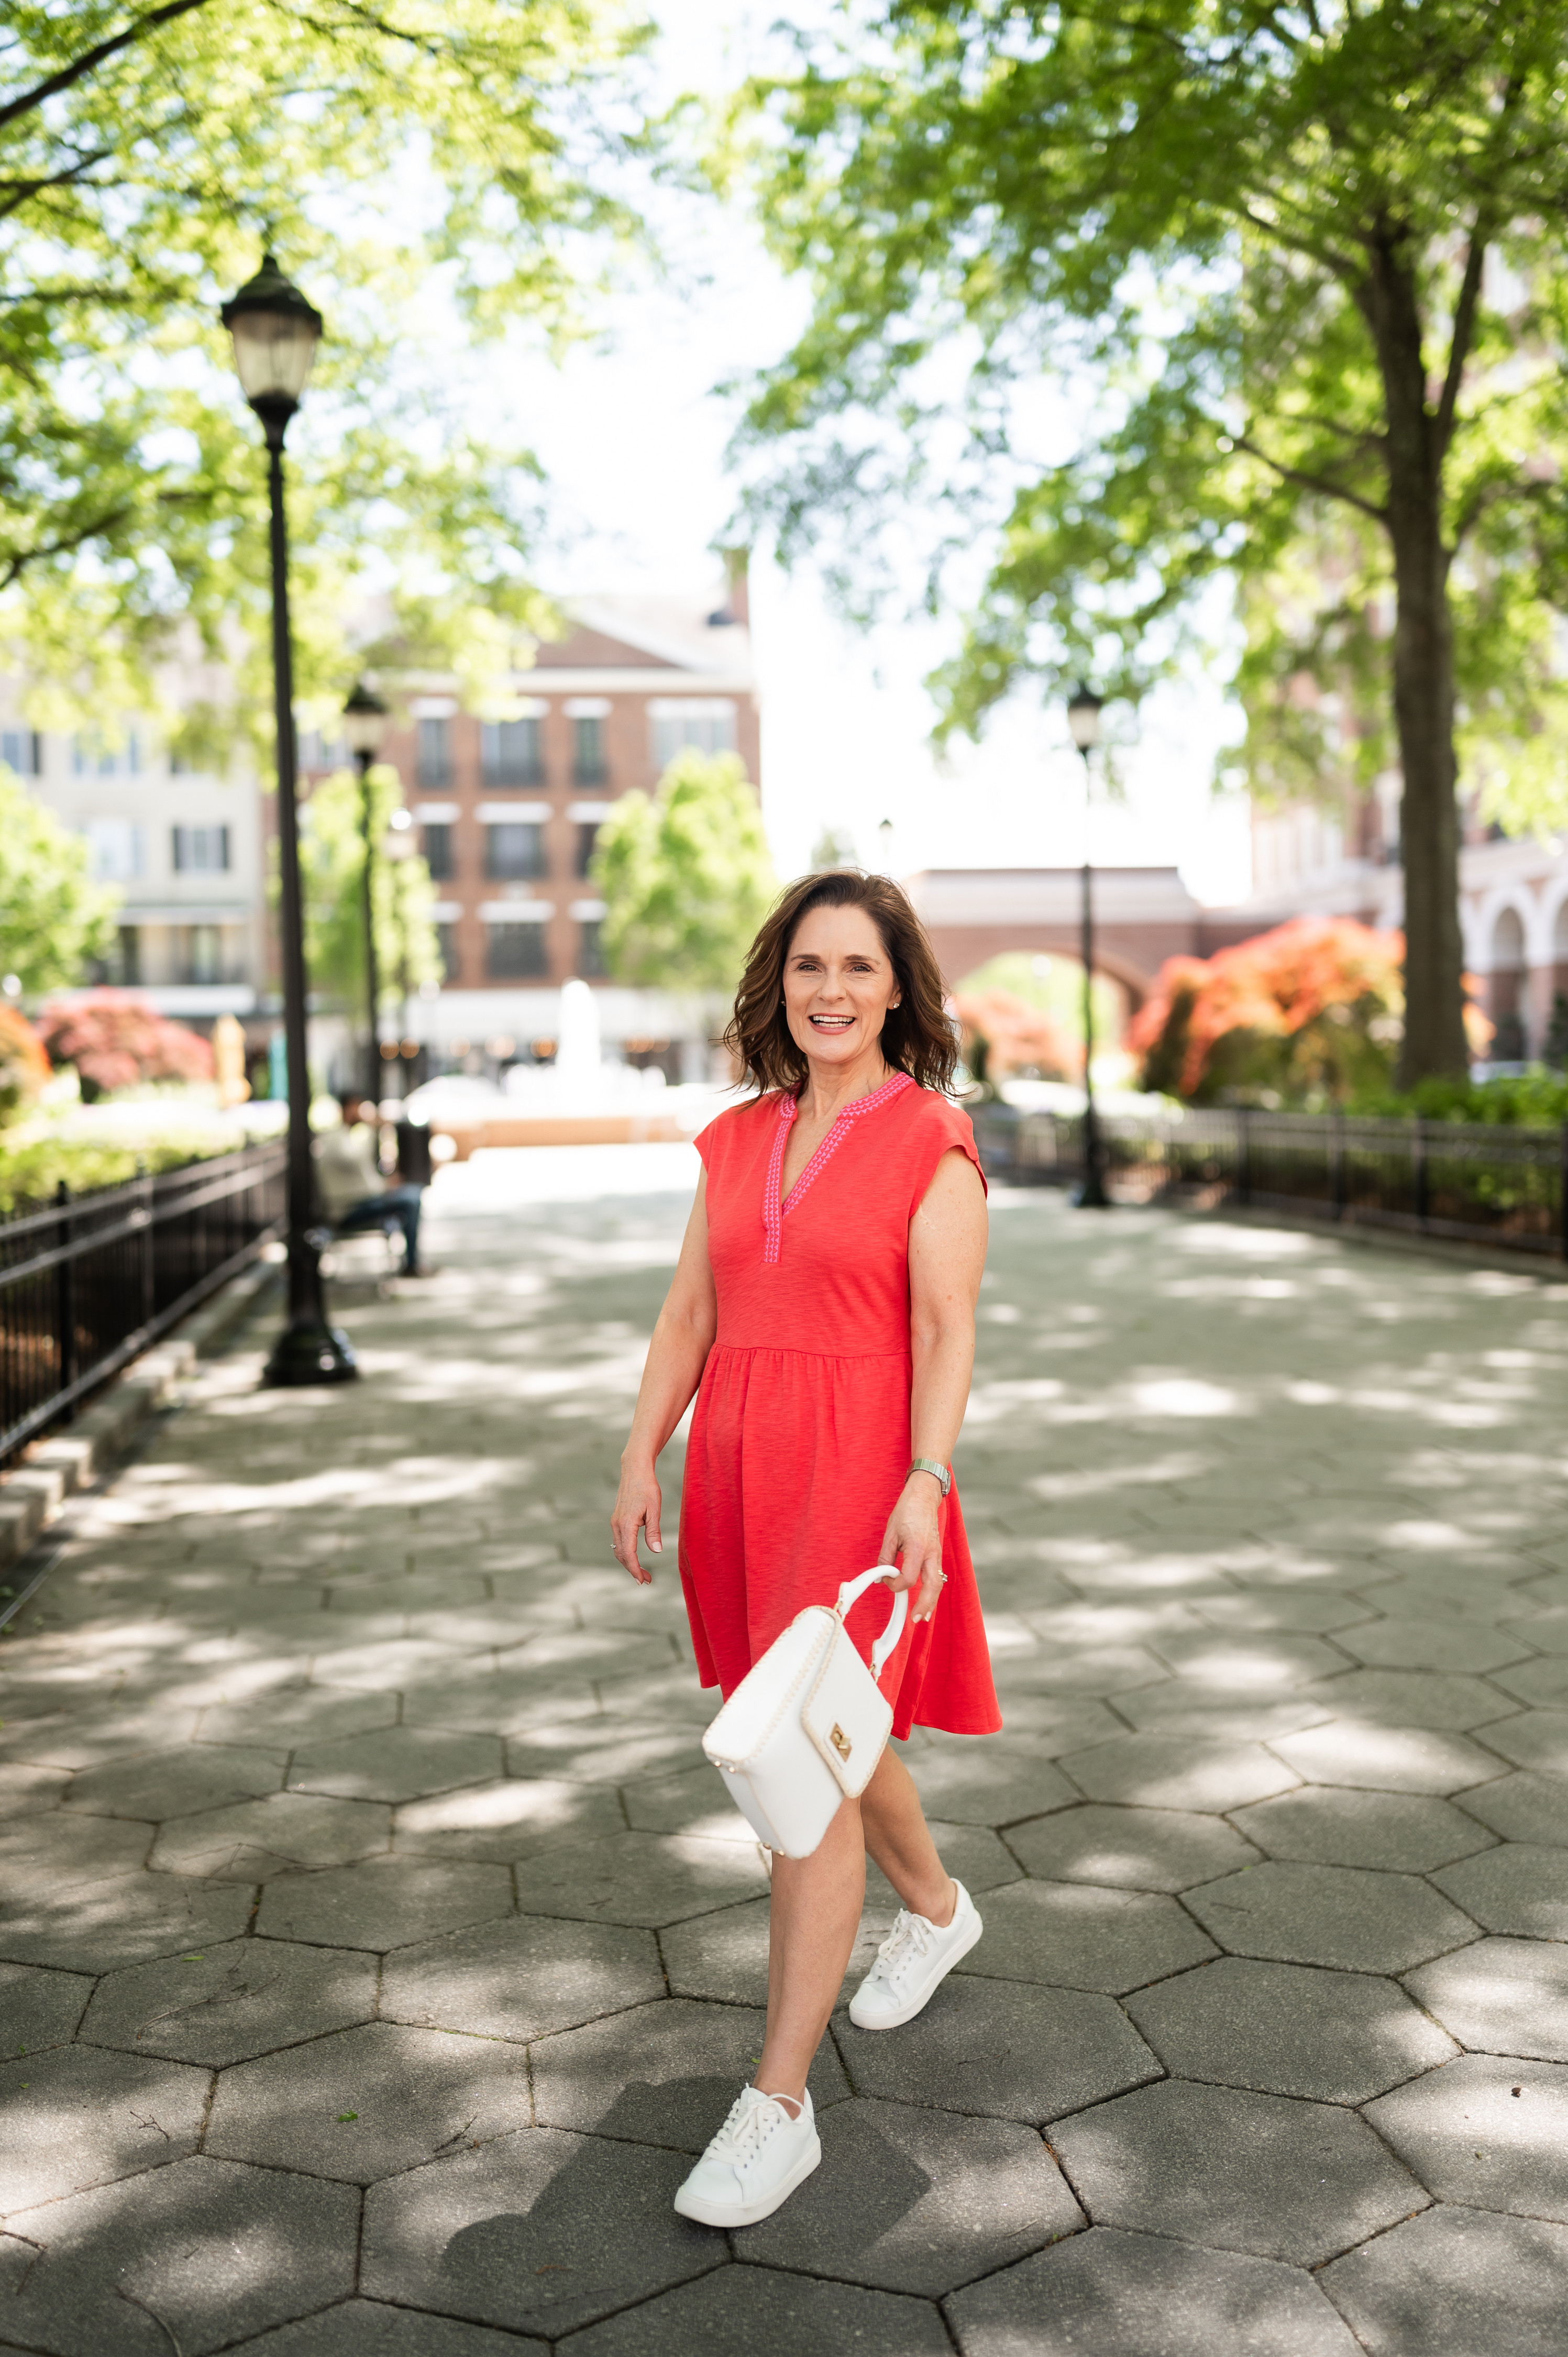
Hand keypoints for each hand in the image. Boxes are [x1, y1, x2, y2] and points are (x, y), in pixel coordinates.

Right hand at [611, 1460, 662, 1586]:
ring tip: (643, 1572)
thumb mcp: (654, 1509)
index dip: (635, 1569)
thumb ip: (654, 1531)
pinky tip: (635, 1556)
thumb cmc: (647, 1487)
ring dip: (629, 1562)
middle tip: (647, 1580)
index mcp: (626, 1524)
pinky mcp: (617, 1519)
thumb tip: (656, 1551)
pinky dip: (625, 1552)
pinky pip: (618, 1541)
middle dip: (633, 1569)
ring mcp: (615, 1522)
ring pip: (618, 1549)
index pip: (628, 1553)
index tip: (643, 1581)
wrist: (634, 1470)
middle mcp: (617, 1524)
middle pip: (621, 1555)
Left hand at [876, 1474, 945, 1622]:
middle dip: (925, 1604)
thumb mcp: (890, 1532)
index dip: (895, 1584)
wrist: (924, 1496)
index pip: (908, 1577)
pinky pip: (937, 1576)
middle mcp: (930, 1553)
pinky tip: (928, 1598)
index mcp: (917, 1547)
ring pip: (938, 1583)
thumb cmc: (907, 1511)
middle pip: (932, 1586)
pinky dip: (933, 1590)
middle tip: (915, 1618)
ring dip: (931, 1601)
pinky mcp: (937, 1553)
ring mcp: (936, 1554)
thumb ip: (885, 1556)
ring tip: (923, 1615)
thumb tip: (882, 1575)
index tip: (886, 1581)